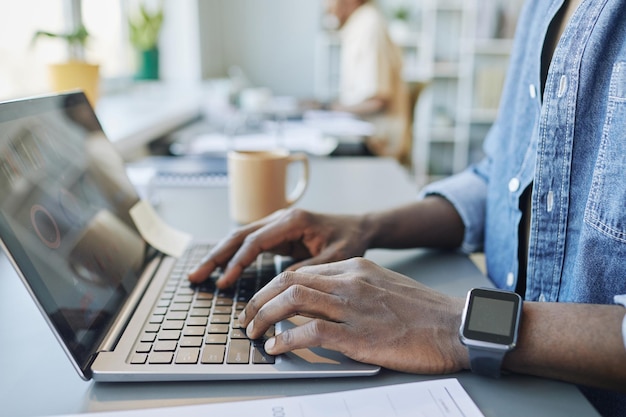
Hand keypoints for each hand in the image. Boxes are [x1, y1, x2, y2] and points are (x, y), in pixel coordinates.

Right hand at [188, 208, 370, 287]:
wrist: (360, 227)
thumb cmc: (351, 240)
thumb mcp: (335, 258)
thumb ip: (308, 269)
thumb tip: (280, 285)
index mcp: (293, 221)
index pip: (255, 241)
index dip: (237, 262)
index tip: (223, 282)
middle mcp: (280, 218)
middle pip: (239, 236)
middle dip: (215, 256)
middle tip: (194, 276)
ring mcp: (277, 224)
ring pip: (240, 238)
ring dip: (219, 255)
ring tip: (199, 274)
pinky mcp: (278, 234)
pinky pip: (250, 244)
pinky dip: (233, 256)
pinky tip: (221, 269)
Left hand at [239, 257, 468, 373]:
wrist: (456, 326)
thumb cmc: (423, 311)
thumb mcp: (384, 286)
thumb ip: (352, 288)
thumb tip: (321, 303)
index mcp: (356, 268)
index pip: (302, 271)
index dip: (273, 286)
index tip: (261, 301)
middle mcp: (350, 282)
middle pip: (289, 281)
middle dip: (259, 299)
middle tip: (246, 317)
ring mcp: (353, 307)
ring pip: (293, 300)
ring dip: (264, 317)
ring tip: (253, 332)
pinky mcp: (359, 335)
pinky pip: (311, 332)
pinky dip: (287, 339)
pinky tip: (278, 347)